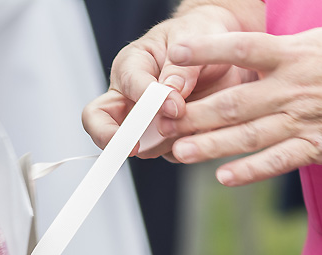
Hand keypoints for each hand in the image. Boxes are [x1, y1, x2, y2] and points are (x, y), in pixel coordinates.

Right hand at [82, 2, 263, 158]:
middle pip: (96, 120)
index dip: (147, 101)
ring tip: (196, 125)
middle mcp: (128, 97)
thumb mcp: (194, 39)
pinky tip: (202, 129)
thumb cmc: (200, 36)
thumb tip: (169, 97)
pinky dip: (185, 147)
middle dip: (111, 137)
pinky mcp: (165, 139)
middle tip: (133, 147)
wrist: (224, 50)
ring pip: (139, 145)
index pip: (125, 86)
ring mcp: (143, 122)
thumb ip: (181, 68)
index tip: (176, 107)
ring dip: (165, 143)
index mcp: (131, 66)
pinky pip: (169, 153)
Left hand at [161, 24, 321, 184]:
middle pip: (234, 102)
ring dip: (211, 145)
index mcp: (296, 55)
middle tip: (159, 122)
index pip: (245, 50)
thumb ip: (284, 51)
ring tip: (178, 151)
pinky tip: (223, 177)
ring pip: (249, 135)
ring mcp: (307, 121)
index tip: (176, 52)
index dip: (209, 51)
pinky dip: (251, 171)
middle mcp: (296, 88)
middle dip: (193, 113)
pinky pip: (279, 162)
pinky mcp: (319, 148)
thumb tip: (248, 53)